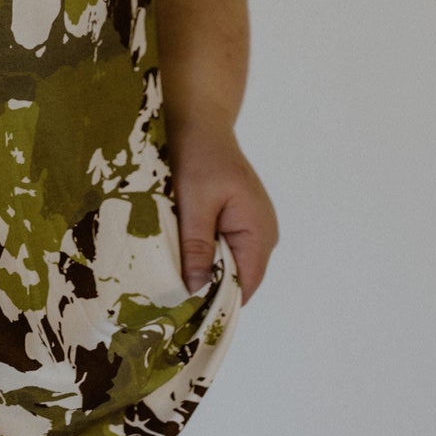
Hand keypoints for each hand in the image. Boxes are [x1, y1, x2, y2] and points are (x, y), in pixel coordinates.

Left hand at [168, 113, 278, 304]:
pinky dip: (204, 254)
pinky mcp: (238, 219)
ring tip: (171, 282)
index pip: (245, 286)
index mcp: (259, 232)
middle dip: (208, 290)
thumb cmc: (197, 155)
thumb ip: (196, 246)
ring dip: (204, 272)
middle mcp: (263, 234)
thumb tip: (196, 290)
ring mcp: (253, 227)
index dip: (219, 303)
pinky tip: (179, 256)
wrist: (200, 121)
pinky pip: (224, 248)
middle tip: (171, 301)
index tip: (186, 315)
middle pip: (238, 279)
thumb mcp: (193, 202)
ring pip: (229, 265)